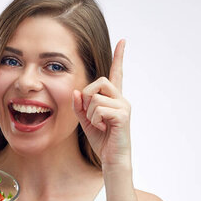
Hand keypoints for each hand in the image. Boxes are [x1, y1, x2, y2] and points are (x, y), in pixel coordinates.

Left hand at [73, 39, 131, 167]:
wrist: (112, 159)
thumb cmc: (102, 141)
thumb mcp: (86, 121)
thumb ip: (80, 106)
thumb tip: (77, 92)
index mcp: (113, 98)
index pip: (117, 73)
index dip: (119, 57)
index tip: (122, 41)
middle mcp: (121, 99)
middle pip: (100, 81)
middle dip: (87, 96)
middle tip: (91, 114)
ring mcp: (123, 106)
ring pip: (96, 97)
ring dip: (90, 113)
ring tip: (99, 125)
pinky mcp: (123, 115)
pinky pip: (99, 109)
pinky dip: (95, 120)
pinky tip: (102, 128)